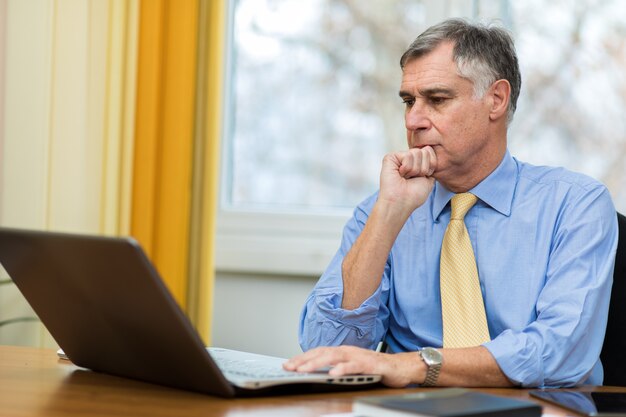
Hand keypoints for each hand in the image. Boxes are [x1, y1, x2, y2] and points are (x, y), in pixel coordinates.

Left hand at [283, 346, 423, 387]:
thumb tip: (318, 372)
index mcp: (342, 351)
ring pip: (334, 357)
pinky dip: (342, 369)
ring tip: (304, 370)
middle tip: (290, 367)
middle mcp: (348, 351)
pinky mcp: (369, 365)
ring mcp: (358, 357)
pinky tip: (333, 373)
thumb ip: (337, 367)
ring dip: (317, 363)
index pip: (318, 352)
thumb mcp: (352, 366)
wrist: (400, 367)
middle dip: (304, 360)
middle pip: (322, 353)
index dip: (302, 357)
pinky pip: (354, 366)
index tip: (288, 363)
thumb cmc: (375, 367)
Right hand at [379, 146, 436, 212]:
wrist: (401, 202)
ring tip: (405, 177)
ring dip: (414, 170)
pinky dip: (407, 168)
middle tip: (412, 178)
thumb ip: (431, 163)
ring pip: (417, 153)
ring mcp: (399, 157)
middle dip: (423, 168)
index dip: (430, 166)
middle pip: (425, 151)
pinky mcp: (390, 157)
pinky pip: (408, 155)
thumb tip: (427, 148)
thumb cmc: (414, 195)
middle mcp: (408, 158)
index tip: (423, 177)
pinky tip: (400, 174)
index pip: (430, 152)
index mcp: (417, 162)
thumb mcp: (430, 178)